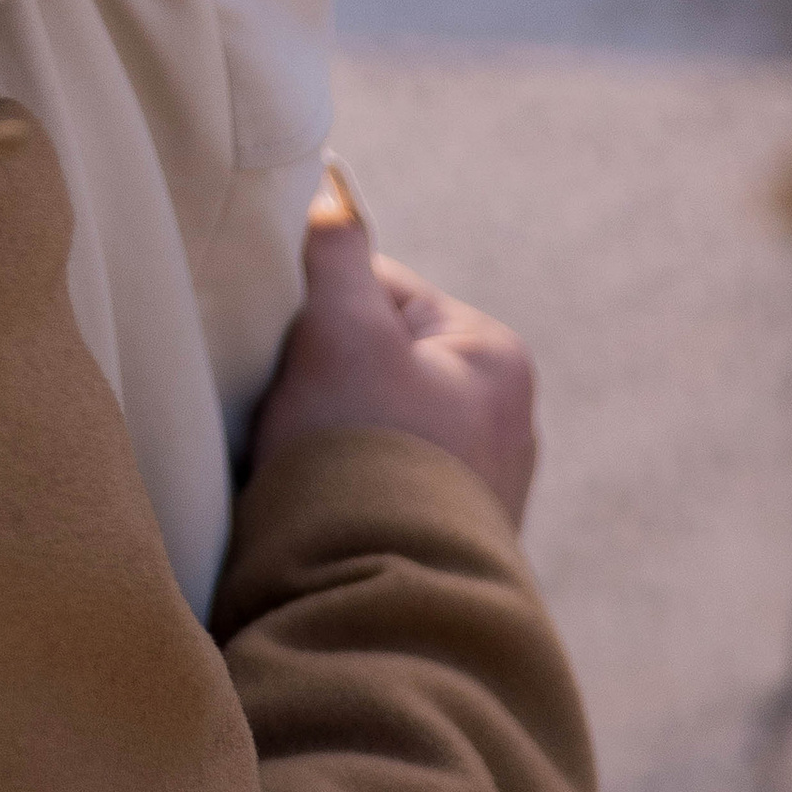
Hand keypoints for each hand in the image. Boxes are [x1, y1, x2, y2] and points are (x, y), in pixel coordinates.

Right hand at [248, 192, 538, 529]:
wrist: (378, 601)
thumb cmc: (362, 454)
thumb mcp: (341, 330)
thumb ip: (334, 252)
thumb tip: (333, 190)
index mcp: (494, 358)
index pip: (382, 294)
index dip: (317, 315)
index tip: (283, 355)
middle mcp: (508, 423)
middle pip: (380, 363)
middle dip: (327, 381)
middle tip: (287, 413)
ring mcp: (483, 490)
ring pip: (378, 427)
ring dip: (334, 439)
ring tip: (302, 468)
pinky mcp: (451, 544)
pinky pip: (384, 487)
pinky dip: (349, 489)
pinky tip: (323, 508)